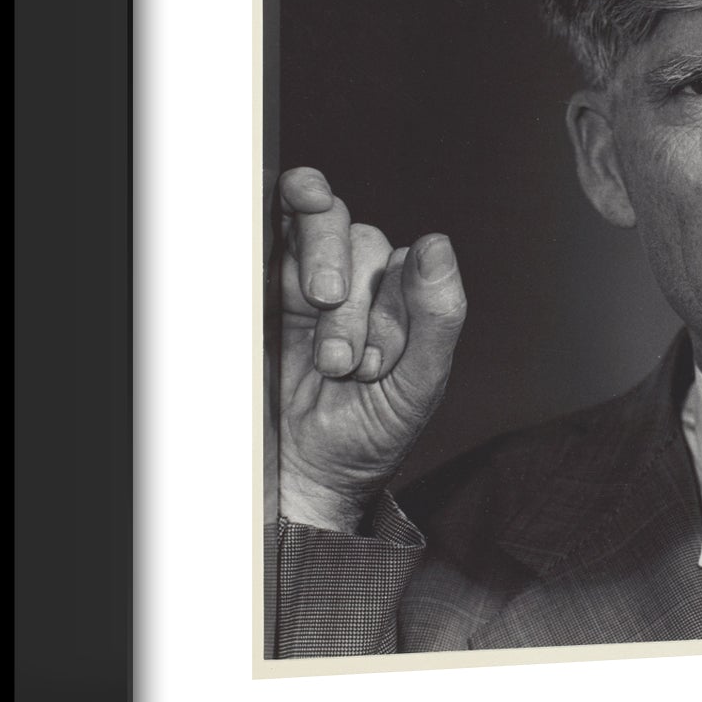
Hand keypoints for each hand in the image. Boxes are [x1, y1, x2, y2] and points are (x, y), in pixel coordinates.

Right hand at [273, 167, 466, 532]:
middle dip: (353, 303)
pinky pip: (272, 234)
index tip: (377, 367)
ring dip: (322, 268)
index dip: (390, 310)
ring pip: (319, 225)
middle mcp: (358, 281)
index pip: (403, 263)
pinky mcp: (264, 284)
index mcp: (401, 297)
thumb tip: (438, 243)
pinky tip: (289, 268)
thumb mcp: (417, 383)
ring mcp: (307, 278)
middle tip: (340, 362)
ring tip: (319, 345)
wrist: (305, 476)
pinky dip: (279, 229)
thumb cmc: (367, 432)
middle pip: (360, 239)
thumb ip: (437, 314)